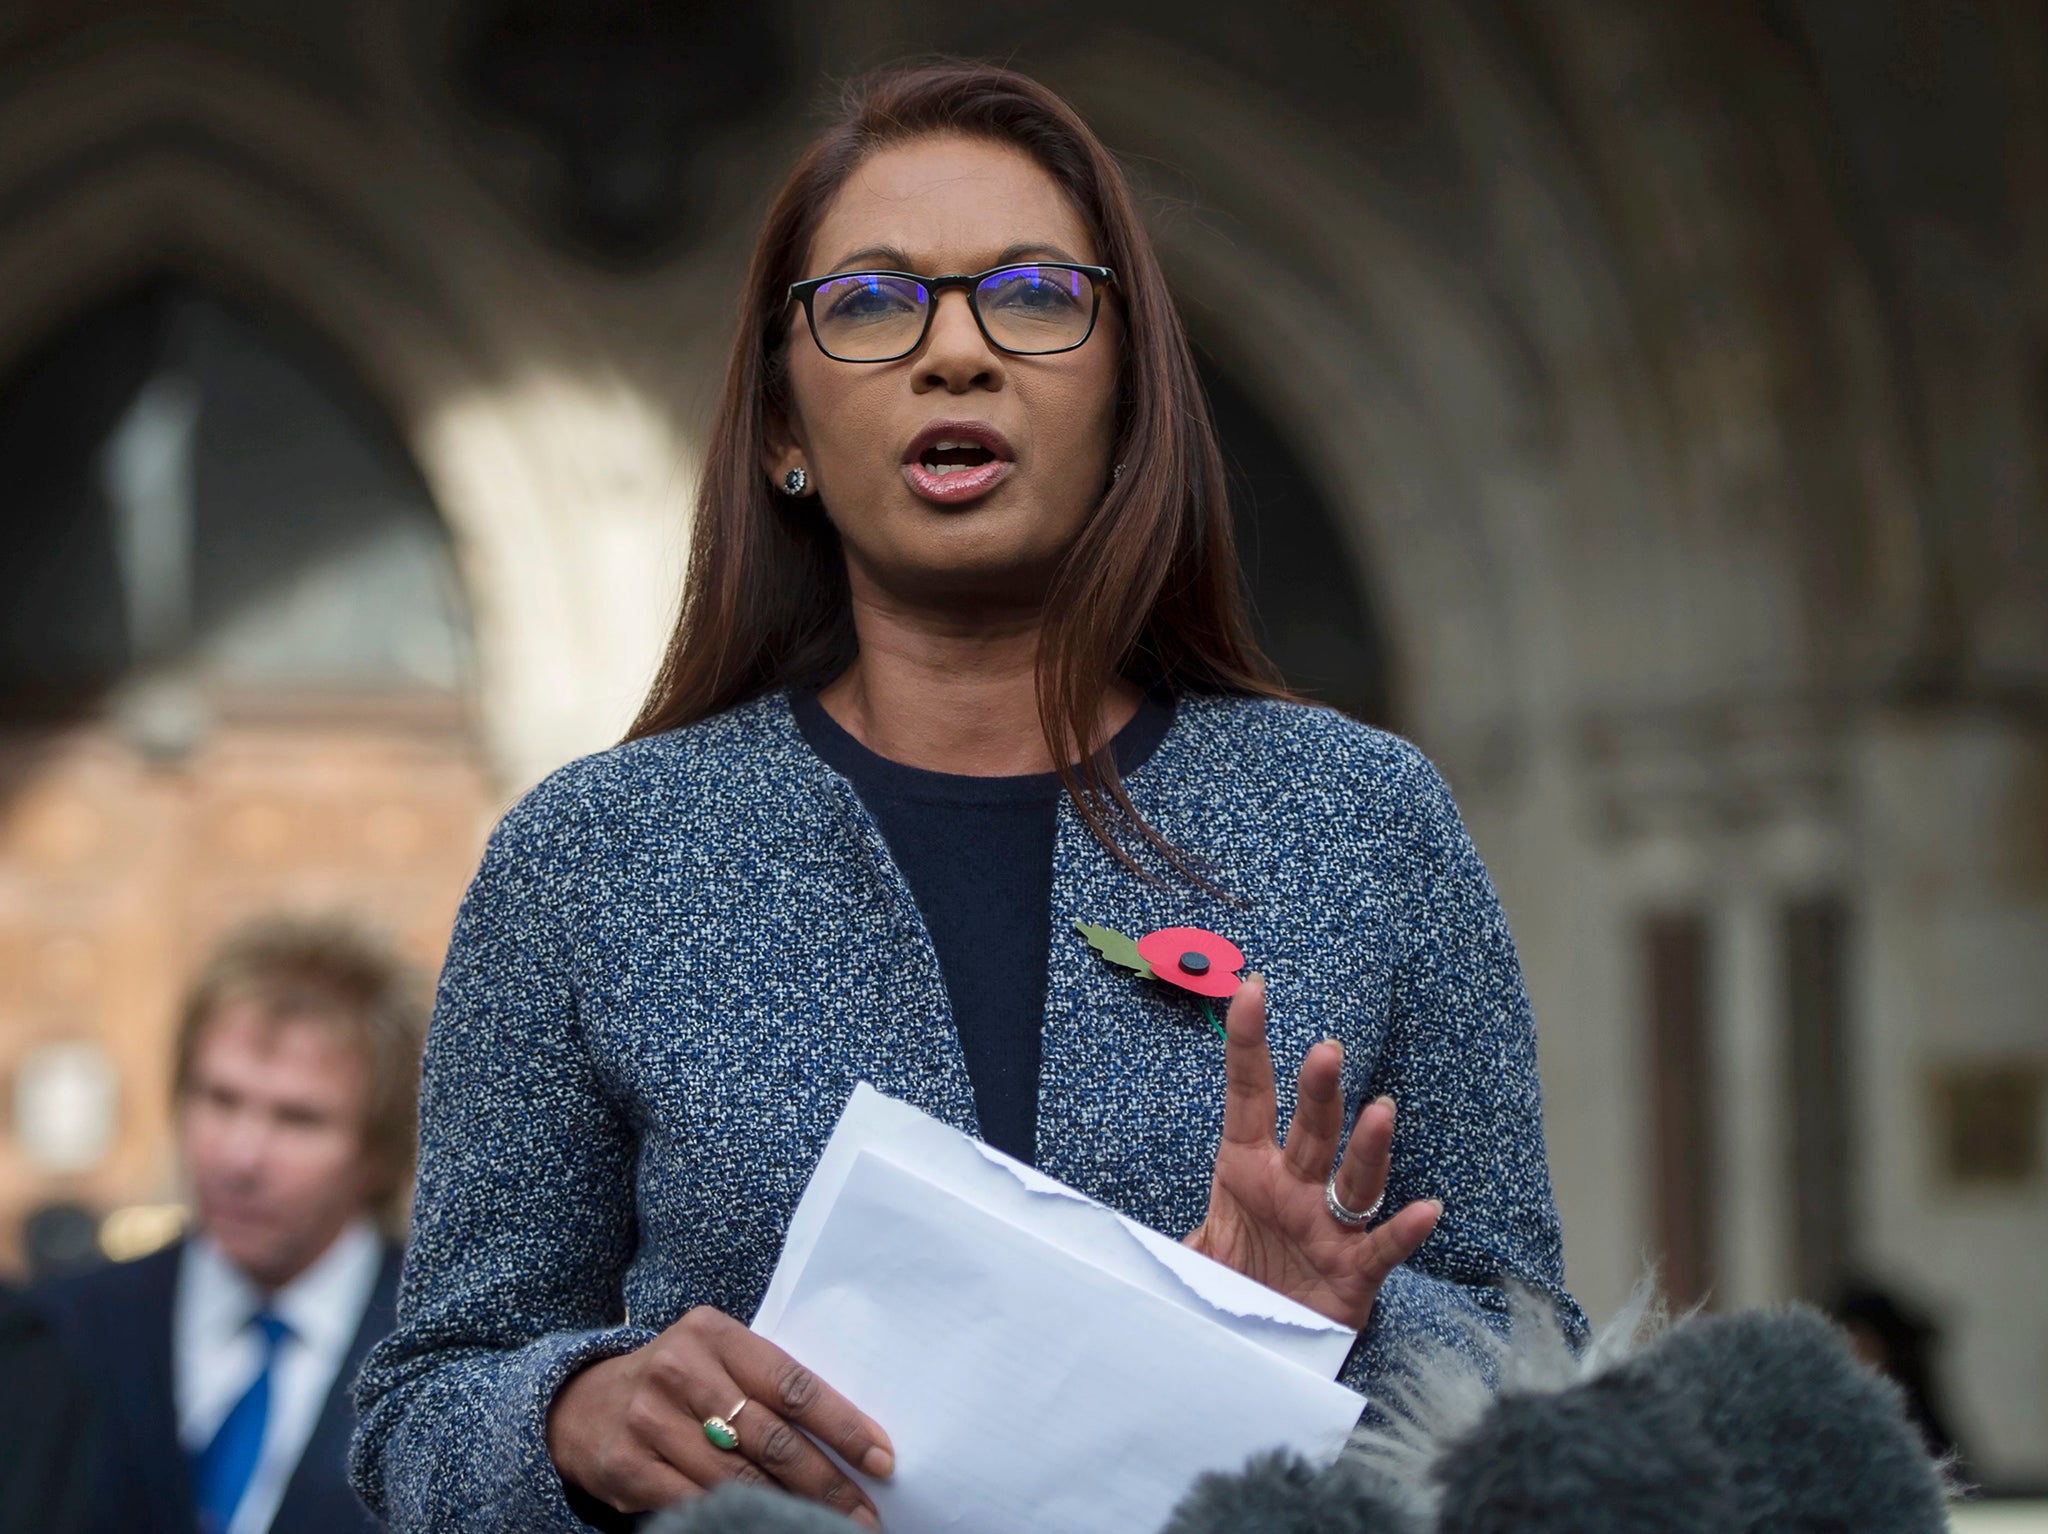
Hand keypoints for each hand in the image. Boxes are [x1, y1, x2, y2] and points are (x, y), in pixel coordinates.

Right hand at [546, 1305, 893, 1524]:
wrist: (579, 1403)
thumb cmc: (675, 1380)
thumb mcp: (714, 1358)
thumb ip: (766, 1382)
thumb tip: (848, 1435)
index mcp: (712, 1334)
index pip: (793, 1383)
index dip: (843, 1425)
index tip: (882, 1459)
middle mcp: (680, 1371)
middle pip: (771, 1437)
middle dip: (825, 1482)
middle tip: (863, 1513)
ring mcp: (650, 1420)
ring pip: (737, 1478)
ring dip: (789, 1510)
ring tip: (827, 1528)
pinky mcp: (628, 1467)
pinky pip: (696, 1503)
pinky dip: (737, 1520)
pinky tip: (767, 1529)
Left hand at [1183, 974, 1440, 1329]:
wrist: (1260, 1349)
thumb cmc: (1229, 1284)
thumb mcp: (1182, 1255)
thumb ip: (1150, 1234)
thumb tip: (1092, 1228)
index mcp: (1246, 1168)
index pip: (1249, 1095)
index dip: (1249, 1044)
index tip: (1251, 991)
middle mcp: (1294, 1187)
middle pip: (1312, 1128)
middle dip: (1319, 1090)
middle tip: (1324, 1052)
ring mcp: (1328, 1227)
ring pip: (1352, 1178)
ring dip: (1369, 1147)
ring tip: (1380, 1111)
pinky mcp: (1354, 1273)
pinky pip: (1381, 1247)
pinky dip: (1403, 1230)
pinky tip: (1425, 1209)